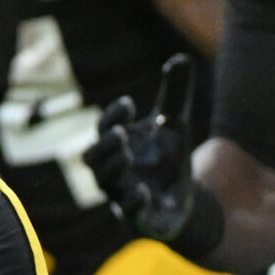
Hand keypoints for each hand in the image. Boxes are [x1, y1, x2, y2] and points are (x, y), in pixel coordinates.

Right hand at [85, 54, 208, 245]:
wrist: (183, 199)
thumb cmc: (169, 158)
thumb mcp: (176, 123)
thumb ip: (175, 93)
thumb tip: (181, 58)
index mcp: (118, 145)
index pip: (104, 128)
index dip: (112, 117)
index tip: (131, 105)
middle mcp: (113, 170)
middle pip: (92, 158)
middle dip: (104, 145)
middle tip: (122, 134)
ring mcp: (121, 194)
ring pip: (103, 183)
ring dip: (112, 168)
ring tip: (129, 155)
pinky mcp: (138, 217)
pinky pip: (127, 213)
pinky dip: (132, 202)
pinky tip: (143, 190)